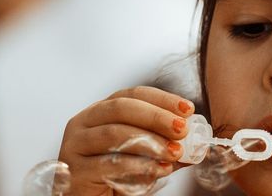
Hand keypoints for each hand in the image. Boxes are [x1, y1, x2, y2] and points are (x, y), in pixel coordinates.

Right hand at [59, 86, 194, 195]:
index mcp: (102, 110)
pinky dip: (139, 166)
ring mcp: (74, 144)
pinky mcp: (74, 170)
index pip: (134, 94)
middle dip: (157, 117)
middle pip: (122, 108)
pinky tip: (160, 169)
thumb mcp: (146, 156)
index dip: (162, 99)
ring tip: (175, 152)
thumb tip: (198, 142)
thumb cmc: (117, 176)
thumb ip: (167, 145)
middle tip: (182, 129)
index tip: (188, 109)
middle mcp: (84, 121)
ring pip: (115, 133)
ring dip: (150, 142)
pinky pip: (109, 163)